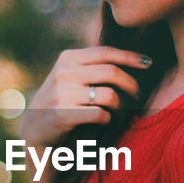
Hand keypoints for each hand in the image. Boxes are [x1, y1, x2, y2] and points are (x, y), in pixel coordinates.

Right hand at [20, 47, 151, 149]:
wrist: (35, 130)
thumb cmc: (61, 102)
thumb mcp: (69, 76)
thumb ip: (90, 65)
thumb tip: (129, 56)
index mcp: (67, 58)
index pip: (106, 52)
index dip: (130, 57)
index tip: (148, 62)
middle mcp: (64, 72)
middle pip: (112, 72)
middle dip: (132, 84)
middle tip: (139, 94)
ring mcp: (62, 93)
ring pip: (110, 95)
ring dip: (122, 106)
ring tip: (120, 112)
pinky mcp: (64, 114)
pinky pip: (101, 114)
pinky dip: (108, 119)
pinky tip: (105, 121)